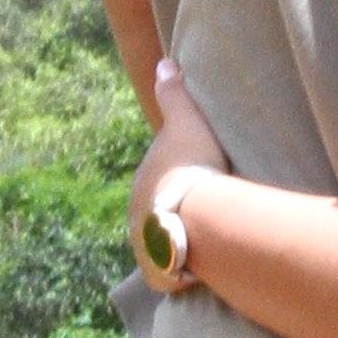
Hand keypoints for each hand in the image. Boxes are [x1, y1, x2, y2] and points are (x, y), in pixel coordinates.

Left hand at [130, 59, 230, 282]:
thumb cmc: (192, 166)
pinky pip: (167, 274)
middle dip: (172, 213)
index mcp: (140, 184)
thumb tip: (163, 63)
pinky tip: (196, 272)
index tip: (197, 181)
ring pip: (160, 243)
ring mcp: (144, 247)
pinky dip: (179, 272)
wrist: (196, 214)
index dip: (176, 180)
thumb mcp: (186, 122)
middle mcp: (134, 216)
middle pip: (155, 213)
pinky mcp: (156, 274)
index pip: (157, 181)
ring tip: (202, 244)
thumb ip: (173, 95)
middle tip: (203, 213)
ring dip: (176, 243)